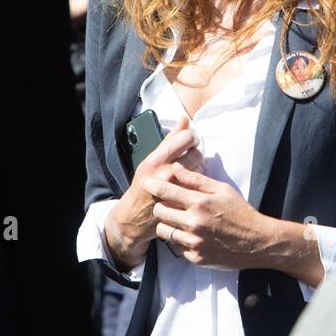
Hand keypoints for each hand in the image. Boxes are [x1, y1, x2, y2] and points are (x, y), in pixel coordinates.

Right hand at [104, 116, 203, 270]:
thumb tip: (184, 119)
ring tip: (187, 171)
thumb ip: (169, 140)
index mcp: (156, 160)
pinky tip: (189, 184)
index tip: (189, 141)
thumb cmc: (144, 183)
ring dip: (197, 167)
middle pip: (196, 152)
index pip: (185, 138)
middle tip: (190, 156)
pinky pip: (198, 184)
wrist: (135, 215)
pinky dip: (196, 182)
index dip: (191, 137)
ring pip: (200, 167)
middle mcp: (166, 173)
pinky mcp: (182, 201)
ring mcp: (175, 189)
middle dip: (195, 152)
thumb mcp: (151, 159)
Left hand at [144, 167, 280, 271]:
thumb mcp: (222, 190)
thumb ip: (197, 179)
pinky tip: (194, 235)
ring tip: (180, 221)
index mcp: (201, 203)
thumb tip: (175, 167)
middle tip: (169, 204)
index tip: (146, 182)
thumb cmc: (241, 212)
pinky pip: (177, 247)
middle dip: (161, 206)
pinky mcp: (195, 258)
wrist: (257, 242)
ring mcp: (194, 242)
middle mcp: (194, 223)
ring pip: (164, 232)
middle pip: (159, 212)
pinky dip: (181, 240)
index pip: (166, 192)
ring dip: (168, 224)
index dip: (153, 186)